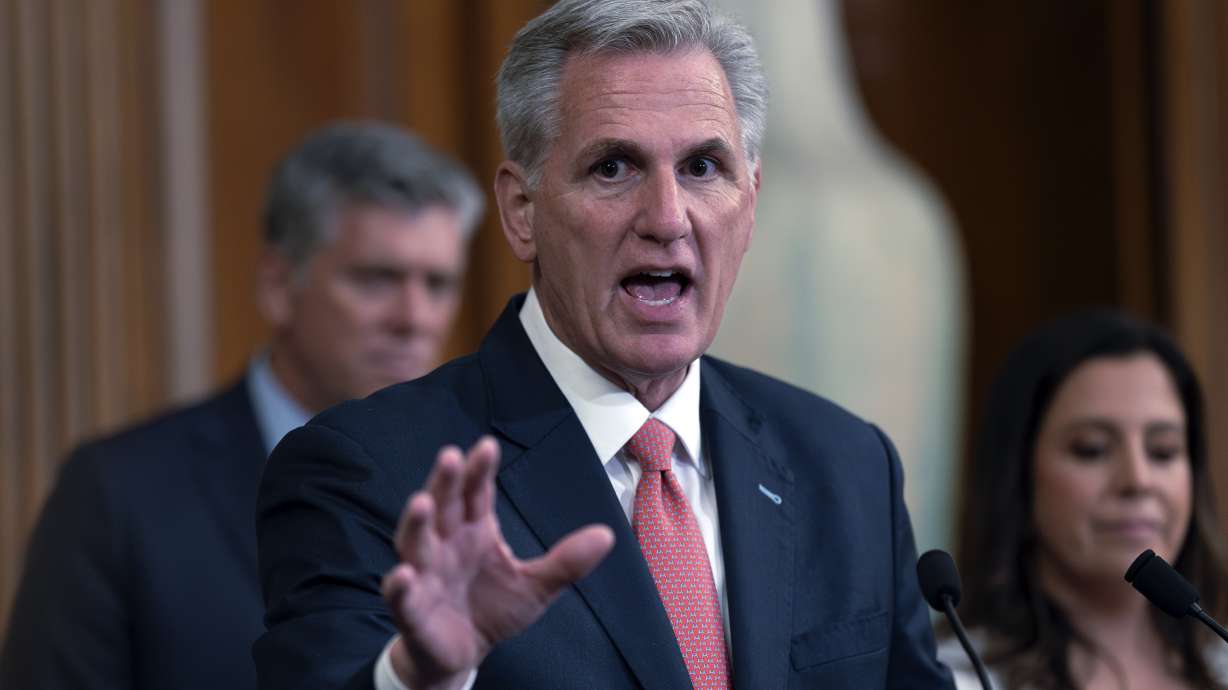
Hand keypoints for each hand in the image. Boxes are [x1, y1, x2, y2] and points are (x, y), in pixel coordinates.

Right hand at [381, 436, 614, 689]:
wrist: (463, 654)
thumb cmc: (493, 609)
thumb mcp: (536, 586)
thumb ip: (566, 562)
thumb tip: (608, 535)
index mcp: (474, 530)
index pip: (476, 493)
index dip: (479, 471)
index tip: (487, 446)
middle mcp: (445, 544)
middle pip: (443, 506)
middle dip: (445, 482)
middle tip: (452, 456)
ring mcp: (425, 574)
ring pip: (415, 543)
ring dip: (416, 523)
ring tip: (422, 503)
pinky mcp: (413, 610)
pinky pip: (403, 596)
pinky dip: (400, 586)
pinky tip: (403, 574)